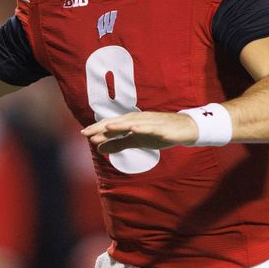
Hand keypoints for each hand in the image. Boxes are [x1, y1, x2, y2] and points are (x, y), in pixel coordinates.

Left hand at [80, 111, 199, 153]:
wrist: (185, 129)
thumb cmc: (159, 133)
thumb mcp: (136, 140)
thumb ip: (118, 144)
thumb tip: (99, 148)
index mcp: (131, 122)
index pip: (112, 125)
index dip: (98, 129)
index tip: (83, 134)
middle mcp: (138, 119)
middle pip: (118, 122)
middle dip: (103, 127)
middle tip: (88, 132)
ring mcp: (150, 122)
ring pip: (132, 123)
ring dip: (119, 125)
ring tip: (106, 128)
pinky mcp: (162, 128)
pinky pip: (151, 127)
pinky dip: (142, 127)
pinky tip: (134, 129)